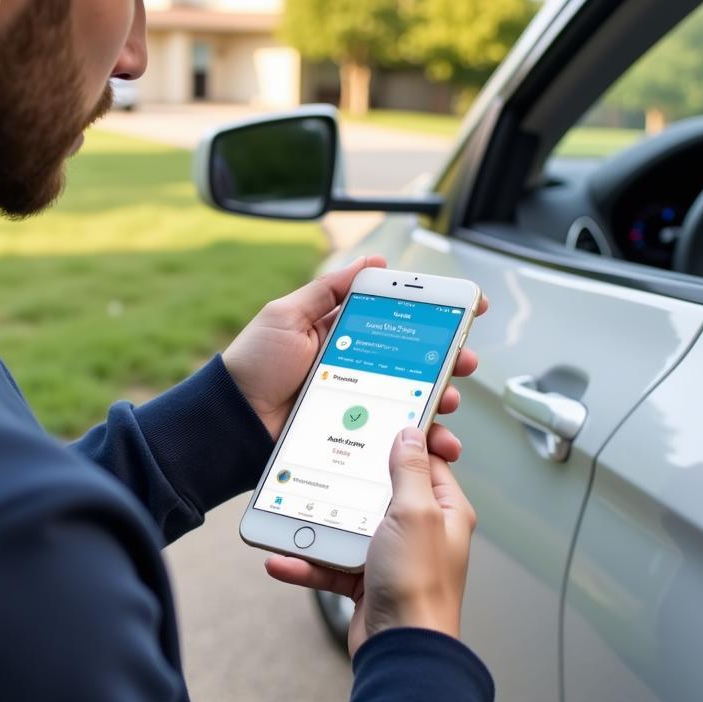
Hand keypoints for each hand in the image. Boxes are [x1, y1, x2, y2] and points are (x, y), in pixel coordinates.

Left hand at [223, 256, 487, 461]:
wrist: (232, 422)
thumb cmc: (253, 365)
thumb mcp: (287, 316)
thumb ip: (327, 290)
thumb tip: (372, 261)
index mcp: (343, 333)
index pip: (398, 318)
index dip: (434, 314)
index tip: (470, 308)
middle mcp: (357, 366)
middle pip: (415, 360)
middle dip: (448, 359)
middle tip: (464, 360)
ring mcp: (359, 402)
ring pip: (412, 398)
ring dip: (440, 398)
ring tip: (447, 399)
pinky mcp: (355, 435)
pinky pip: (394, 436)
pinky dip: (421, 439)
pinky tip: (435, 439)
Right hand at [265, 428, 476, 657]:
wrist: (401, 651)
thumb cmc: (418, 586)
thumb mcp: (414, 513)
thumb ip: (409, 471)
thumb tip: (410, 433)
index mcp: (442, 511)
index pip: (423, 463)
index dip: (401, 442)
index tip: (375, 423)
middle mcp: (419, 532)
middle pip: (378, 492)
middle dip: (347, 483)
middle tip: (322, 463)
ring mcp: (391, 557)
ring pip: (348, 528)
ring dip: (318, 525)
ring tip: (291, 515)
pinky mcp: (366, 582)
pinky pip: (331, 563)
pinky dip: (307, 562)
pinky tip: (283, 559)